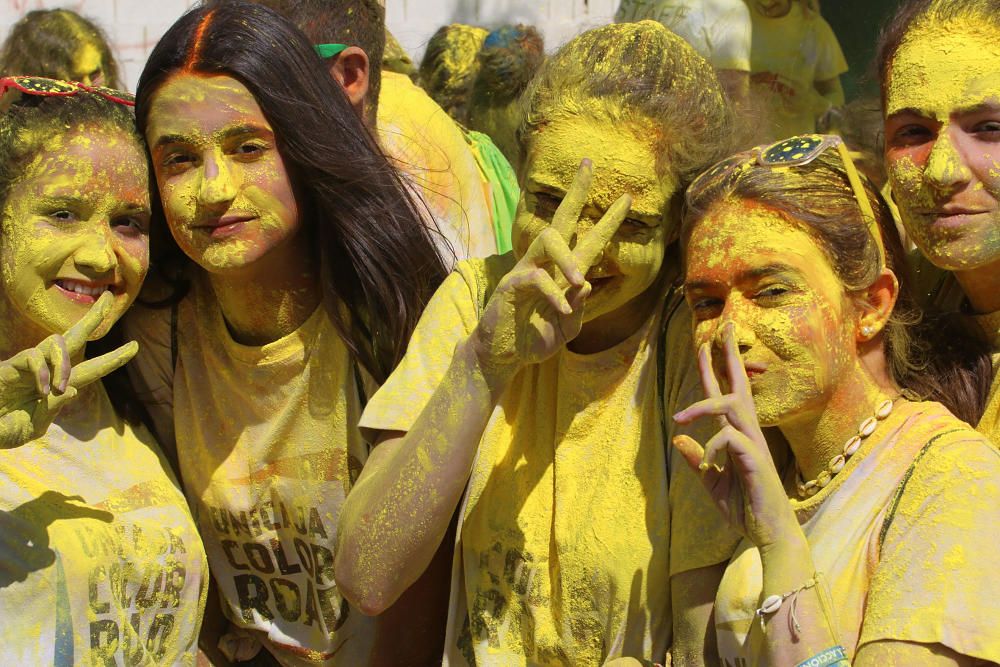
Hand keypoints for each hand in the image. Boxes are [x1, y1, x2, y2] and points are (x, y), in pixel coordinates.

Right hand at [0, 292, 137, 447]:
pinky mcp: (10, 366)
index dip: (114, 359)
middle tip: (110, 298)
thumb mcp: (35, 426)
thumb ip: (53, 409)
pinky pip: (33, 356)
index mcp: (58, 387)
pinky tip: (42, 391)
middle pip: (73, 337)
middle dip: (93, 318)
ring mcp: (28, 366)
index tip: (136, 346)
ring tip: (57, 388)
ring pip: (57, 341)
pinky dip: (42, 372)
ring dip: (63, 363)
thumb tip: (71, 389)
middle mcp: (46, 370)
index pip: (92, 369)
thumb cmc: (4, 430)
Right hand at [472, 159, 629, 381]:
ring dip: (566, 258)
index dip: (608, 221)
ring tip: (577, 281)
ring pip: (548, 239)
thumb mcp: (567, 329)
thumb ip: (578, 309)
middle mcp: (546, 264)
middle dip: (576, 191)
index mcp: (564, 274)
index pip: (589, 240)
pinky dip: (552, 296)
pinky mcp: (512, 284)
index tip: (628, 198)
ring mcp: (527, 271)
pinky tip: (559, 313)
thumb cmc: (535, 340)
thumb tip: (585, 283)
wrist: (505, 356)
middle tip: (589, 164)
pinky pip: (535, 278)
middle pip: (562, 218)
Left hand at [672, 323, 795, 549]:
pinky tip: (706, 470)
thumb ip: (696, 459)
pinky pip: (729, 439)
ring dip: (703, 405)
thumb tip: (677, 438)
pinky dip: (711, 449)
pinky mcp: (756, 459)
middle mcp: (749, 433)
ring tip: (680, 416)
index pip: (724, 395)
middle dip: (728, 357)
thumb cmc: (746, 508)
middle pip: (738, 386)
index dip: (713, 370)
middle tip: (720, 328)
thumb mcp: (712, 482)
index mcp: (738, 436)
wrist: (768, 534)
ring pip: (731, 406)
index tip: (705, 344)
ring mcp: (754, 444)